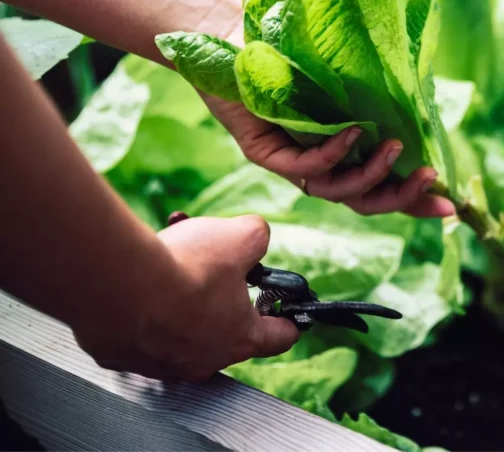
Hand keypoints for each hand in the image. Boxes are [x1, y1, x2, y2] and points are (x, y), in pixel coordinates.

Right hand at [72, 215, 299, 381]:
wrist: (117, 285)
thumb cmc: (186, 268)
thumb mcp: (240, 237)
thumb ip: (257, 237)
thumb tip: (254, 237)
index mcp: (241, 339)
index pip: (279, 338)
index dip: (288, 320)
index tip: (288, 313)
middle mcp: (203, 360)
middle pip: (225, 327)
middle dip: (222, 292)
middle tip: (213, 266)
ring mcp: (160, 363)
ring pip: (179, 326)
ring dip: (180, 294)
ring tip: (171, 257)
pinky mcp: (122, 355)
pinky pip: (139, 329)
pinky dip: (142, 305)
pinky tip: (139, 277)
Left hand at [203, 23, 455, 218]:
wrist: (227, 28)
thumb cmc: (287, 42)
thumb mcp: (343, 69)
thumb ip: (374, 90)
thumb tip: (423, 96)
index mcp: (338, 147)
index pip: (379, 185)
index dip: (412, 199)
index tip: (448, 205)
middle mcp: (316, 160)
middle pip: (361, 199)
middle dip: (400, 197)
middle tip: (430, 181)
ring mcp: (289, 160)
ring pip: (334, 190)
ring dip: (370, 176)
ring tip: (394, 149)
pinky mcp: (262, 150)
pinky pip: (302, 167)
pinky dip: (332, 153)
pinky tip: (353, 132)